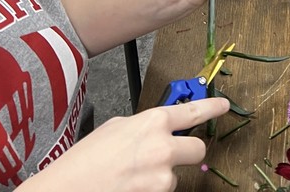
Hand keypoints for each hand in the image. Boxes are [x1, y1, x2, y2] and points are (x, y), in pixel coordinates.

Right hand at [24, 97, 228, 191]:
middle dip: (185, 152)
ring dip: (161, 178)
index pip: (194, 110)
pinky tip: (131, 188)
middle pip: (197, 148)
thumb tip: (159, 128)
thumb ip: (144, 125)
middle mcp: (163, 148)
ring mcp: (161, 178)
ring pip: (176, 176)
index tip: (224, 106)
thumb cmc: (84, 161)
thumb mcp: (116, 128)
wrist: (65, 191)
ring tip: (132, 178)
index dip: (212, 107)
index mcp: (153, 122)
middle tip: (166, 156)